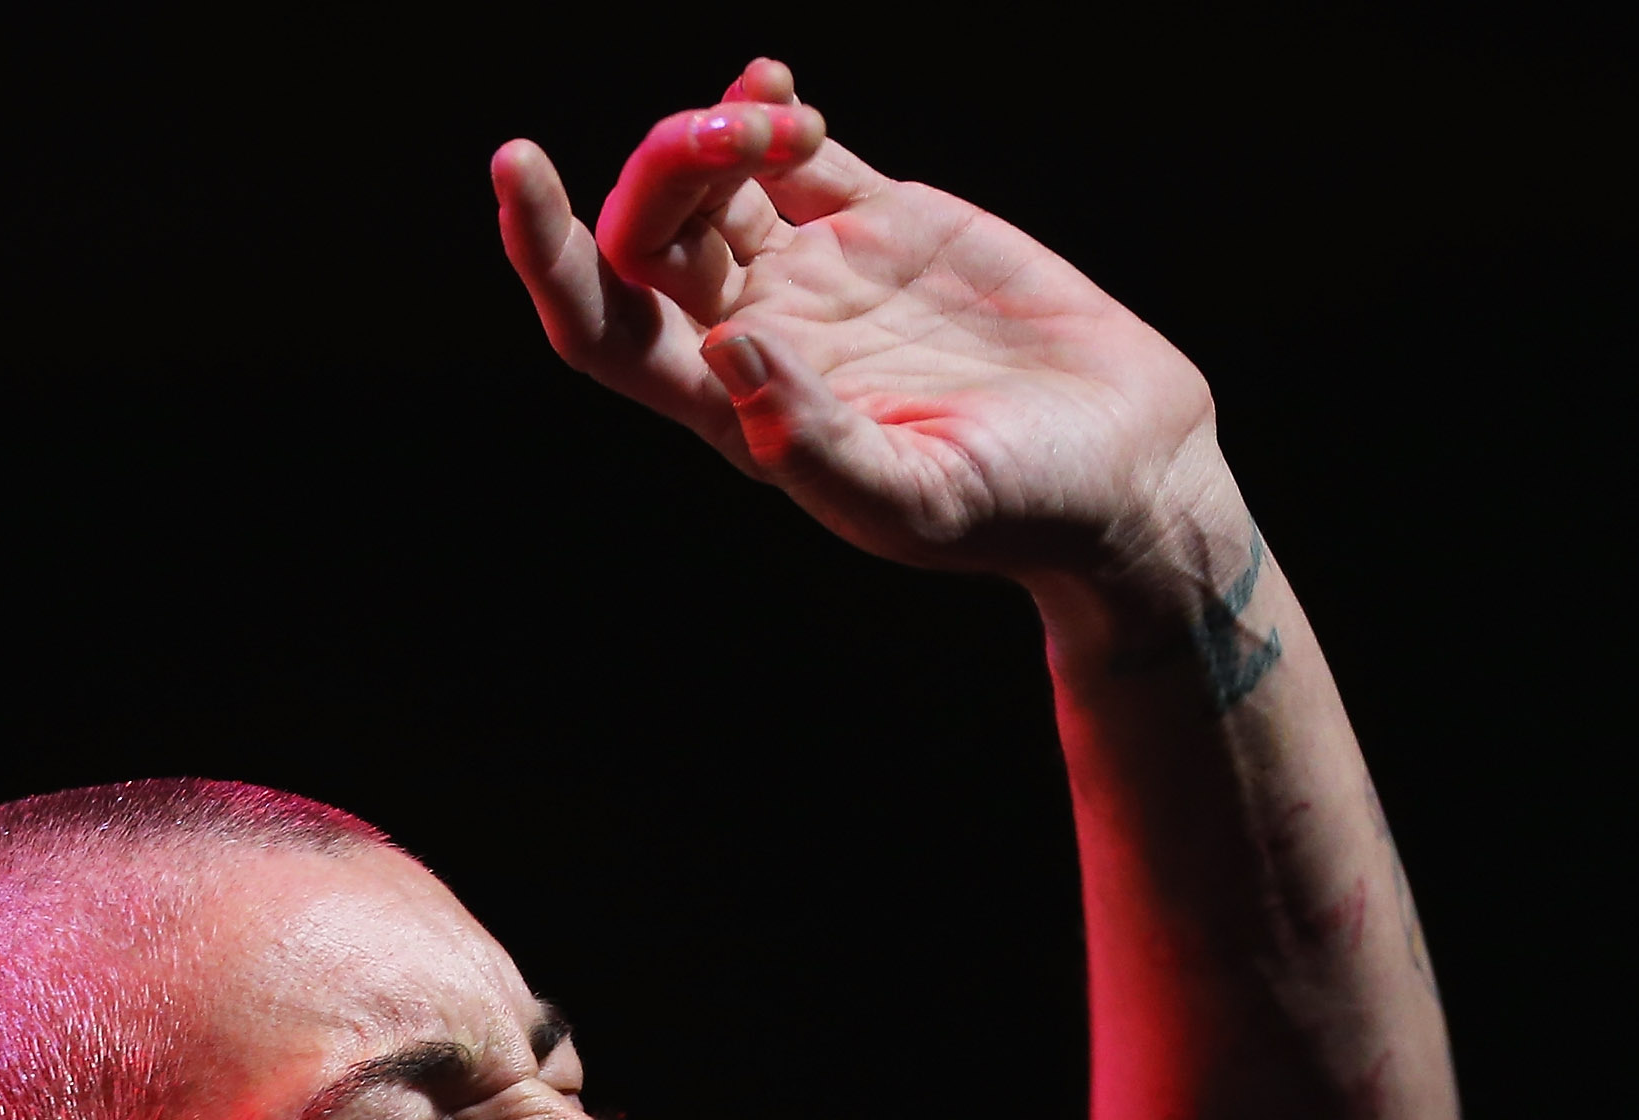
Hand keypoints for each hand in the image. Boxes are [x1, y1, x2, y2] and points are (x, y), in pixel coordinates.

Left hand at [494, 58, 1231, 590]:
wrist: (1120, 464)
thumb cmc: (1016, 510)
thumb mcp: (916, 500)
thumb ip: (817, 442)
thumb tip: (729, 350)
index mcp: (738, 412)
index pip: (602, 326)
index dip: (547, 252)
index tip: (518, 164)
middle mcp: (758, 337)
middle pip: (645, 234)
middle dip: (666, 164)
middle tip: (746, 139)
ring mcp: (813, 274)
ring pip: (706, 181)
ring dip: (716, 126)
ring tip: (784, 125)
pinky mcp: (878, 221)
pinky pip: (788, 149)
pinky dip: (763, 101)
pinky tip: (778, 91)